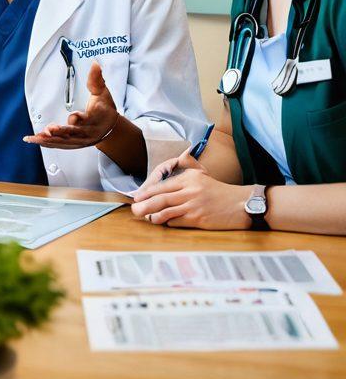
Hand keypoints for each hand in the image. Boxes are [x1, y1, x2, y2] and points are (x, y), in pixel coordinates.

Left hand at [23, 62, 119, 149]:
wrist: (110, 128)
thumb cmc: (104, 108)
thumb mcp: (102, 93)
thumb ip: (96, 80)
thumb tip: (95, 63)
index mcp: (95, 119)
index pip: (88, 120)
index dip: (80, 119)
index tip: (73, 117)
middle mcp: (88, 132)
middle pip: (74, 133)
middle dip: (61, 132)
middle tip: (48, 130)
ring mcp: (81, 141)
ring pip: (64, 141)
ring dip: (50, 140)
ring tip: (35, 138)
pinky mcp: (74, 144)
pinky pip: (60, 145)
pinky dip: (49, 143)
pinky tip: (36, 140)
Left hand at [131, 158, 251, 228]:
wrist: (243, 204)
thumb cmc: (221, 192)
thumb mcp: (204, 174)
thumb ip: (189, 165)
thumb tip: (181, 155)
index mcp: (189, 178)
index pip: (163, 185)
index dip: (147, 192)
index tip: (138, 197)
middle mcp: (189, 190)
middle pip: (160, 198)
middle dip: (144, 204)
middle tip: (134, 209)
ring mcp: (194, 206)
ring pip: (166, 211)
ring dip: (153, 216)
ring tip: (146, 218)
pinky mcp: (199, 219)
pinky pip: (178, 222)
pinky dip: (169, 223)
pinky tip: (165, 223)